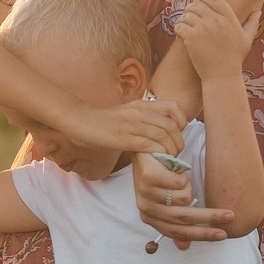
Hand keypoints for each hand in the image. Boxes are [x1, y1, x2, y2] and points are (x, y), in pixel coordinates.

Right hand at [57, 96, 180, 159]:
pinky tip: (157, 160)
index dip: (182, 121)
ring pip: (163, 137)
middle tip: (177, 152)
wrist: (80, 121)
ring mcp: (132, 125)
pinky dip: (158, 154)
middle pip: (172, 126)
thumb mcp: (127, 112)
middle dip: (179, 142)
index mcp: (142, 104)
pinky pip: (149, 145)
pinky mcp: (124, 138)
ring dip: (171, 151)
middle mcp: (140, 112)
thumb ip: (144, 117)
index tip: (179, 134)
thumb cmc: (104, 120)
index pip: (174, 107)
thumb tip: (160, 130)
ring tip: (169, 159)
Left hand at [133, 149, 233, 246]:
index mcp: (150, 217)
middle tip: (230, 216)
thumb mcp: (166, 199)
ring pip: (184, 198)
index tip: (222, 235)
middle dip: (210, 218)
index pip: (178, 232)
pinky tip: (175, 169)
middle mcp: (146, 208)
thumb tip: (184, 247)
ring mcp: (145, 193)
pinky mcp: (148, 178)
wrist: (143, 146)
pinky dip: (183, 175)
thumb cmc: (158, 174)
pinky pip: (179, 183)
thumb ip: (175, 220)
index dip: (201, 235)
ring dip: (188, 186)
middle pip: (184, 219)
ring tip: (182, 178)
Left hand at [173, 0, 258, 77]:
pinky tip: (181, 34)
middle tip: (190, 16)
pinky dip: (178, 28)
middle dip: (192, 9)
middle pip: (197, 5)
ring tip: (185, 25)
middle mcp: (216, 21)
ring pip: (187, 14)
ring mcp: (203, 28)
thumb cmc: (234, 59)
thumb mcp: (247, 40)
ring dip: (184, 19)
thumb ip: (252, 24)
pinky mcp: (191, 38)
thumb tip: (258, 11)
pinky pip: (180, 25)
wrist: (222, 76)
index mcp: (229, 18)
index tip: (200, 2)